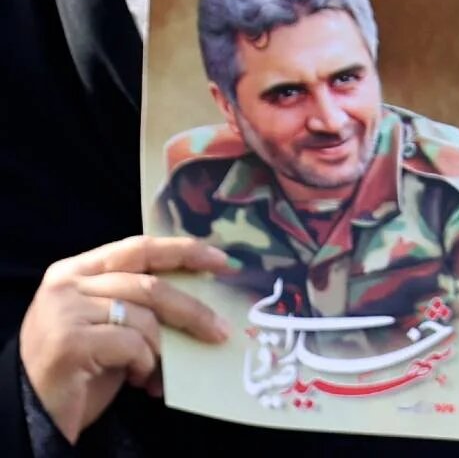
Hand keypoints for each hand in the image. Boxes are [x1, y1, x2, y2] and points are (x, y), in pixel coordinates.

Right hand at [20, 237, 232, 444]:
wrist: (35, 410)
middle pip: (150, 285)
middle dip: (192, 310)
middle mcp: (67, 284)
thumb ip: (139, 302)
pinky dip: (145, 364)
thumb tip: (201, 297)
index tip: (223, 261)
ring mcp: (65, 311)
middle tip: (220, 330)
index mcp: (77, 270)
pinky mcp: (69, 342)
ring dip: (164, 349)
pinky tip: (139, 379)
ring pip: (144, 317)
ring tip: (160, 370)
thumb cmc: (80, 367)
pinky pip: (131, 344)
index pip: (139, 248)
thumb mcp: (109, 324)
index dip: (184, 251)